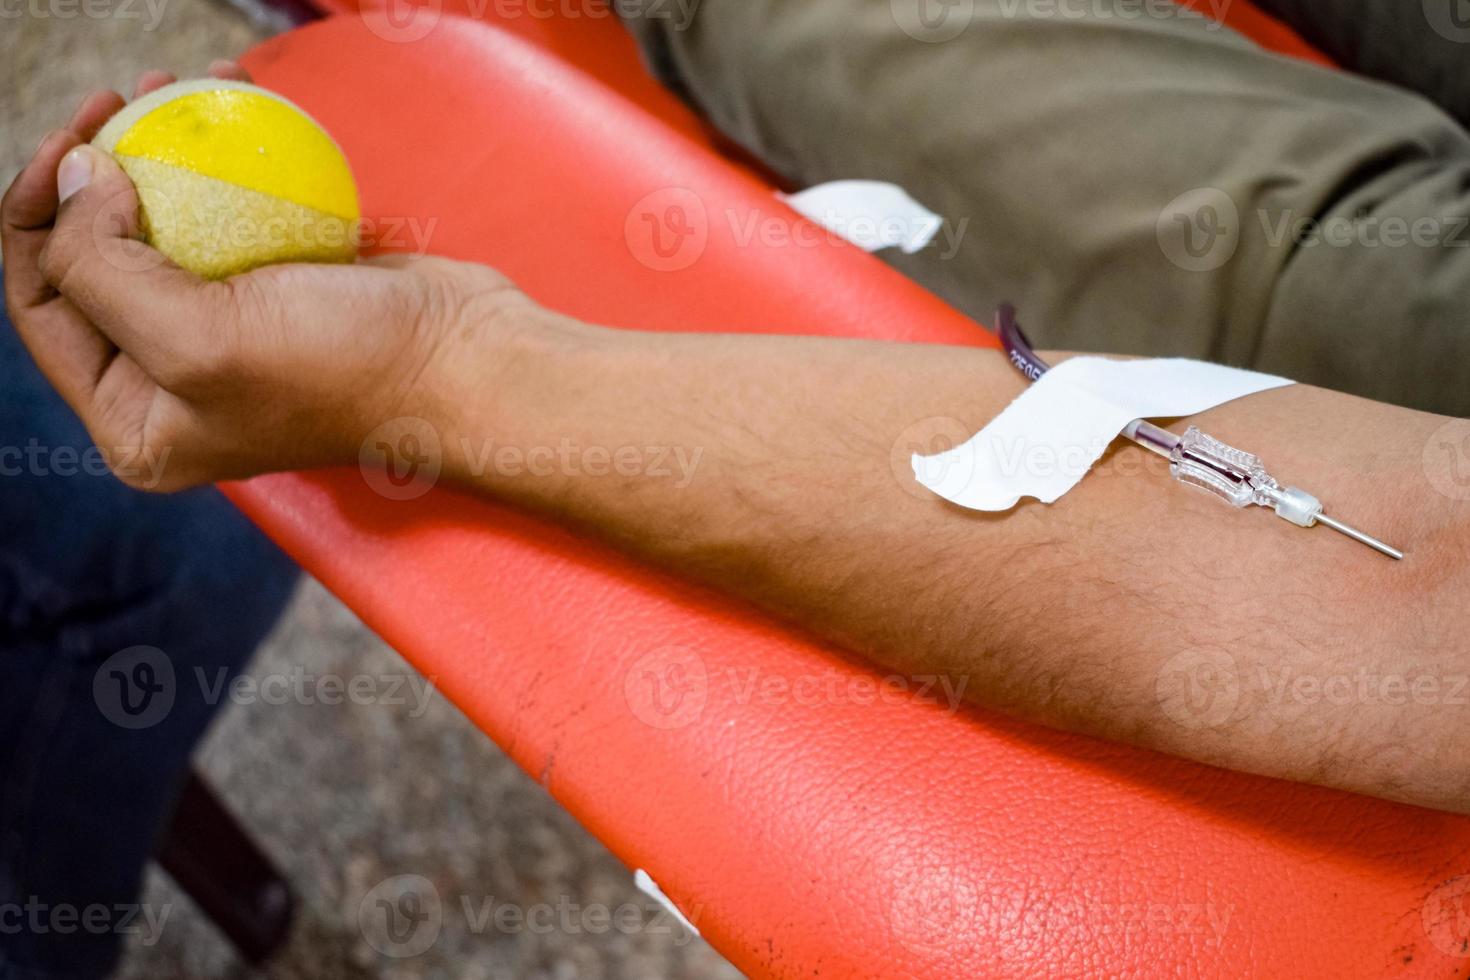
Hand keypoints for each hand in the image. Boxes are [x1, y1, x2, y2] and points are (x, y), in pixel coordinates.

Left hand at [1, 64, 532, 491]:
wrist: (467, 365)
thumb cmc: (343, 370)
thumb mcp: (197, 339)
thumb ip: (98, 269)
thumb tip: (74, 180)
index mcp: (138, 422)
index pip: (44, 308)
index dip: (37, 218)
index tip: (74, 142)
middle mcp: (174, 384)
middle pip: (95, 261)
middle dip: (92, 172)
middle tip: (117, 101)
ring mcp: (231, 335)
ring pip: (163, 228)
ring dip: (159, 151)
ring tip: (172, 85)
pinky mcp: (283, 292)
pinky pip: (232, 215)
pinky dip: (227, 160)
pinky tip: (235, 102)